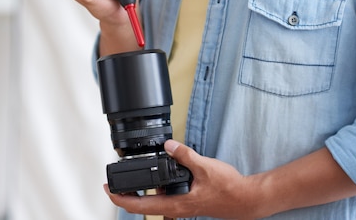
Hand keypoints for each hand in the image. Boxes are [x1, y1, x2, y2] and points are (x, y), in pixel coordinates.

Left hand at [105, 140, 260, 219]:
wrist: (246, 199)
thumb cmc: (229, 188)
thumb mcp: (205, 167)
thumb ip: (184, 155)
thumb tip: (169, 145)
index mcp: (176, 205)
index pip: (141, 206)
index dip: (121, 198)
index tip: (108, 189)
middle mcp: (176, 210)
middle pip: (143, 206)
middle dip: (126, 195)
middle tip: (113, 183)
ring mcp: (181, 207)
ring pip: (154, 202)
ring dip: (141, 193)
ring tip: (132, 177)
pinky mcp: (187, 202)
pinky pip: (165, 198)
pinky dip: (156, 189)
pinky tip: (158, 177)